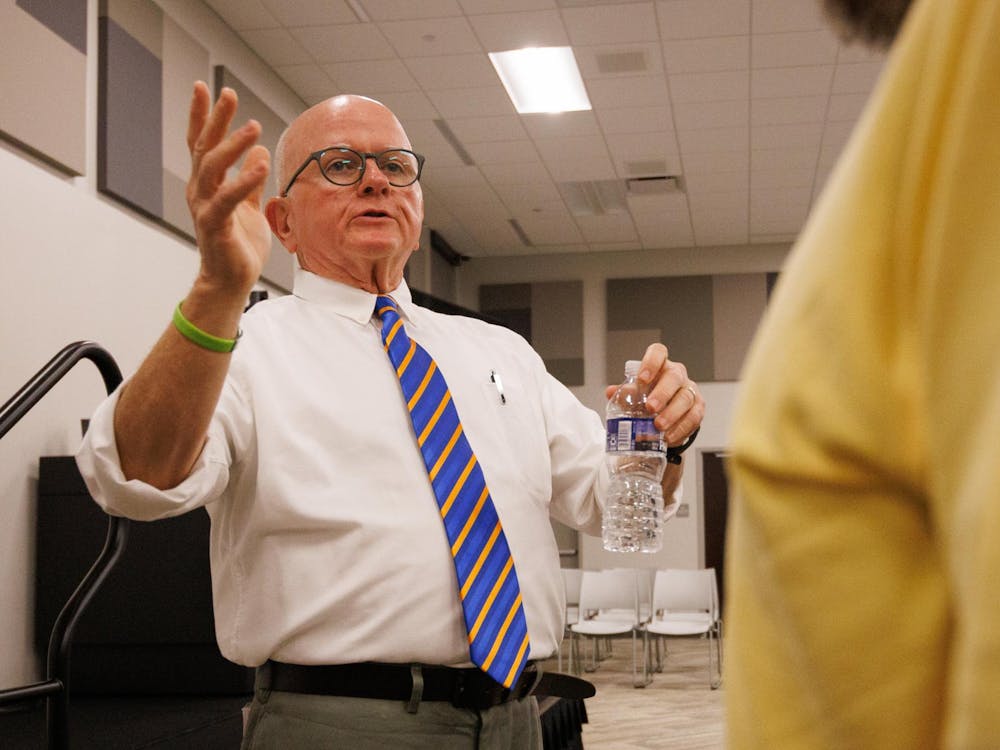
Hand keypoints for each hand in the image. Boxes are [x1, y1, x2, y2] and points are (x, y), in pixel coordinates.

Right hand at [186, 81, 271, 298]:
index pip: (202, 143)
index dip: (203, 116)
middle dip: (215, 119)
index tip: (206, 88)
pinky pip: (227, 198)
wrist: (231, 280)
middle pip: (204, 147)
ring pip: (213, 168)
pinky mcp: (214, 225)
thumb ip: (250, 180)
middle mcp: (200, 191)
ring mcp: (204, 207)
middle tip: (227, 93)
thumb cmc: (238, 245)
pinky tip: (259, 163)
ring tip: (252, 126)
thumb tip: (258, 151)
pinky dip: (243, 180)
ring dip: (232, 145)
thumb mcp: (250, 207)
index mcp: (208, 184)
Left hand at [605, 343, 703, 445]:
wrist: (665, 416)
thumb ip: (624, 393)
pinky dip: (680, 428)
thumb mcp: (635, 395)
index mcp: (660, 366)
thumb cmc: (648, 399)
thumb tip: (611, 392)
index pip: (658, 353)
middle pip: (674, 377)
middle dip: (662, 393)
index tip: (642, 379)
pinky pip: (693, 417)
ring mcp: (689, 390)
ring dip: (671, 414)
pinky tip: (668, 437)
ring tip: (658, 426)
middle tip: (650, 408)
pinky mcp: (698, 408)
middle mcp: (677, 374)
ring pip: (685, 398)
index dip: (651, 363)